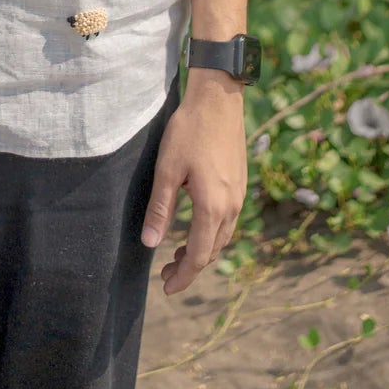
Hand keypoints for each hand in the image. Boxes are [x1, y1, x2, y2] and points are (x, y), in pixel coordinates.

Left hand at [141, 74, 247, 292]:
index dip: (183, 277)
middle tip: (165, 272)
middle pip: (213, 250)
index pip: (199, 256)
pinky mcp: (239, 183)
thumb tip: (150, 244)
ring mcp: (238, 195)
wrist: (218, 99)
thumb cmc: (189, 131)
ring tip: (178, 254)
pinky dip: (211, 233)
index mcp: (212, 206)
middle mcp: (231, 206)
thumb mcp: (167, 169)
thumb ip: (160, 209)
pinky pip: (227, 220)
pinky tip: (197, 226)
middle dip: (190, 267)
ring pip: (222, 236)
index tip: (167, 289)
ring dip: (202, 250)